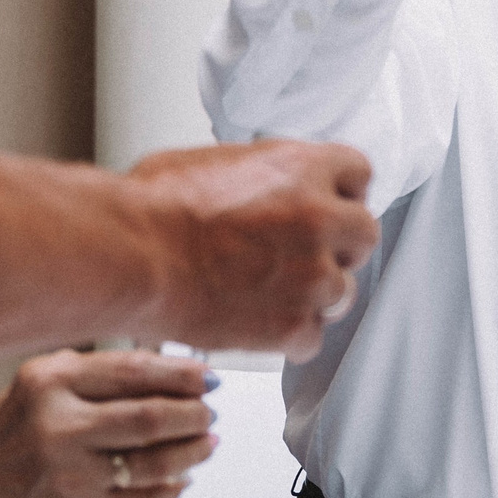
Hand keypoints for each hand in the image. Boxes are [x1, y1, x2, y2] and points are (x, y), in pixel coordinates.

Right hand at [0, 349, 217, 497]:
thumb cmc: (18, 422)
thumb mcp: (48, 377)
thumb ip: (106, 371)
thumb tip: (177, 370)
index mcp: (53, 382)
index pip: (133, 372)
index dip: (180, 375)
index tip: (206, 377)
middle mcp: (60, 427)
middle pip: (149, 419)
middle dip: (193, 415)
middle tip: (209, 412)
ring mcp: (71, 474)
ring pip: (153, 464)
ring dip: (192, 453)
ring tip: (206, 442)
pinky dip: (171, 488)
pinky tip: (182, 476)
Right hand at [129, 139, 378, 359]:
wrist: (133, 256)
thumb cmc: (154, 207)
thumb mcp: (213, 161)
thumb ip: (259, 173)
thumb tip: (262, 183)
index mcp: (302, 168)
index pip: (358, 173)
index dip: (339, 190)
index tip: (327, 202)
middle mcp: (319, 220)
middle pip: (364, 233)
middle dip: (339, 243)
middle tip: (303, 251)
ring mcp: (312, 277)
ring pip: (343, 290)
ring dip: (315, 292)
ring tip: (270, 290)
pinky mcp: (293, 326)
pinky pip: (312, 336)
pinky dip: (289, 335)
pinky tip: (258, 321)